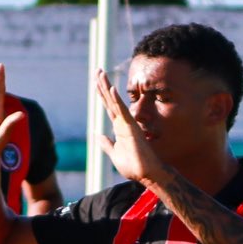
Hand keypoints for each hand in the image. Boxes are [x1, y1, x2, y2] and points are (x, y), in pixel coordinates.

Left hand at [93, 69, 170, 184]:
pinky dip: (116, 99)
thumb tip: (98, 135)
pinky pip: (122, 110)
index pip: (108, 107)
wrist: (145, 173)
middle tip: (97, 70)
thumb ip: (106, 144)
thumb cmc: (133, 165)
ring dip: (107, 87)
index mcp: (119, 127)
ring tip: (100, 73)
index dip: (102, 94)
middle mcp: (123, 122)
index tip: (96, 81)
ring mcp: (127, 123)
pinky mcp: (130, 127)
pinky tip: (111, 88)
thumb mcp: (114, 153)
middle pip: (110, 100)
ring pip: (114, 101)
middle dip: (102, 85)